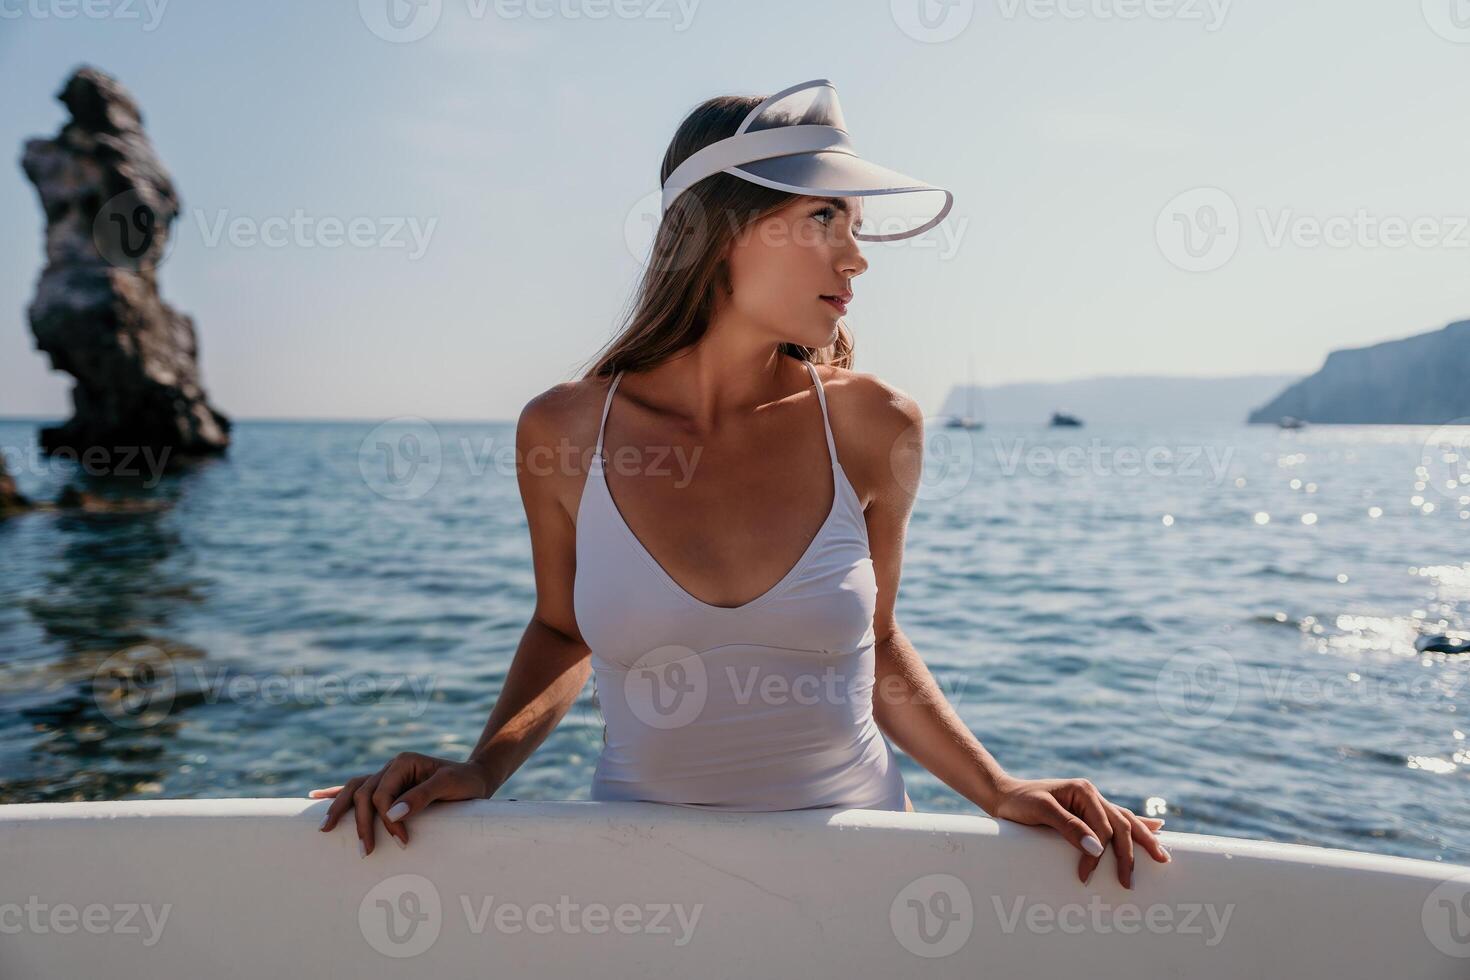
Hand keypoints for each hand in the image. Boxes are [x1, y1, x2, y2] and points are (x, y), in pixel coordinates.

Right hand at [308, 753, 493, 855]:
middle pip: (363, 793)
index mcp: (403, 763)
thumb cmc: (465, 782)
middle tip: (365, 851)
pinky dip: (336, 793)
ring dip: (339, 809)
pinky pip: (356, 787)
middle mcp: (391, 766)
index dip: (387, 819)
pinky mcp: (387, 785)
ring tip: (324, 829)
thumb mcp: (449, 786)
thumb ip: (421, 797)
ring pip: (353, 789)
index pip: (381, 794)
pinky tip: (315, 797)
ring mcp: (387, 775)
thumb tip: (390, 814)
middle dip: (361, 823)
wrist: (476, 778)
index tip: (402, 841)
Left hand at [991, 776, 1169, 887]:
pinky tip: (1157, 827)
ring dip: (1144, 838)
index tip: (1085, 876)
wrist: (1003, 795)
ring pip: (1125, 821)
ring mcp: (1092, 802)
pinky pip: (1117, 819)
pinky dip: (1137, 824)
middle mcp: (1092, 795)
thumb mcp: (1040, 811)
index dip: (1099, 854)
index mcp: (1084, 791)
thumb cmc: (1018, 803)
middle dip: (1130, 854)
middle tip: (1130, 882)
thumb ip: (1068, 827)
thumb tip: (1096, 848)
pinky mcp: (1088, 810)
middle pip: (1121, 825)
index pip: (1103, 827)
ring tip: (1162, 856)